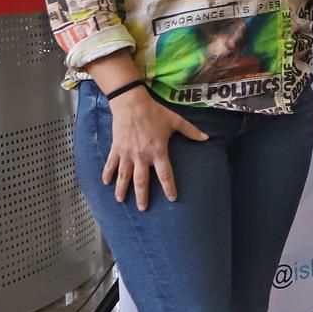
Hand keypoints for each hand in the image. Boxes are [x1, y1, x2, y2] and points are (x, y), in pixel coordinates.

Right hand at [103, 90, 207, 211]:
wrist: (131, 103)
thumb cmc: (154, 112)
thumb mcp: (175, 121)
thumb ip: (191, 131)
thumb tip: (206, 137)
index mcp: (158, 151)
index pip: (165, 174)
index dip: (169, 187)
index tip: (172, 198)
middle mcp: (142, 156)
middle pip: (141, 181)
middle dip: (142, 196)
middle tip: (143, 208)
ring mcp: (127, 153)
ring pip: (124, 176)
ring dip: (122, 189)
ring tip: (121, 201)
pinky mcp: (116, 148)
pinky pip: (111, 164)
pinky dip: (107, 173)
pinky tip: (105, 183)